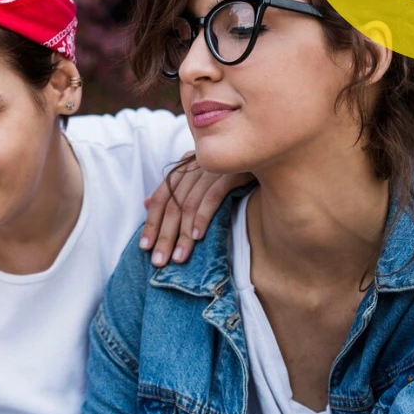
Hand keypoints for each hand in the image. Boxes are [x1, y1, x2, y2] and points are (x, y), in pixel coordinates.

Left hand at [139, 152, 252, 266]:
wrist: (268, 153)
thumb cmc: (233, 169)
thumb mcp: (202, 177)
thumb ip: (175, 190)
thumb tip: (145, 203)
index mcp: (185, 166)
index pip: (161, 197)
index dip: (151, 223)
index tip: (144, 246)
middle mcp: (195, 165)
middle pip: (172, 205)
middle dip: (164, 236)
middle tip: (158, 261)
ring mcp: (213, 168)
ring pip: (189, 205)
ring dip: (183, 234)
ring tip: (179, 257)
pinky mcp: (232, 171)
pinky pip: (212, 196)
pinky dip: (203, 217)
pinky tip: (199, 237)